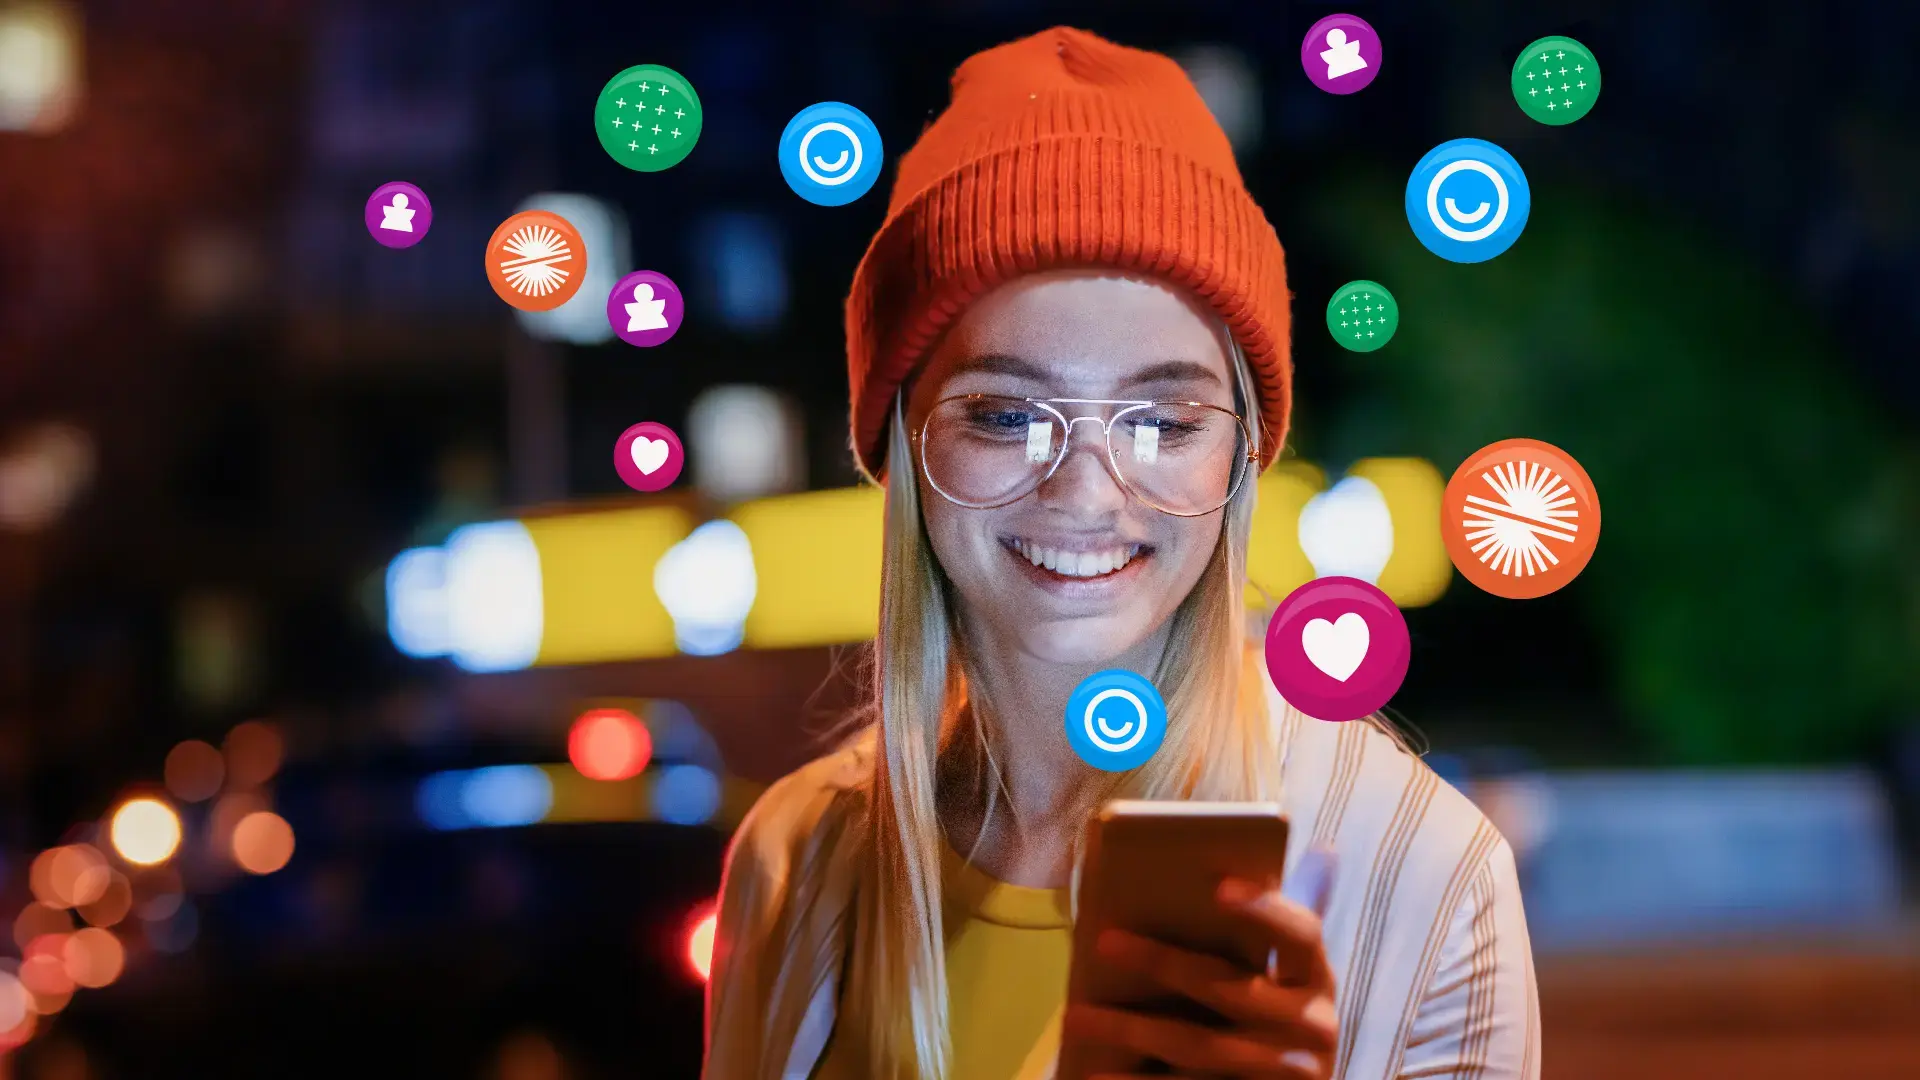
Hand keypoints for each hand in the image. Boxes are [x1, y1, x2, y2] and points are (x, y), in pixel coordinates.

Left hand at [1062, 850, 1337, 1079]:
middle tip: (1103, 940)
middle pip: (1229, 988)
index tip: (1217, 886)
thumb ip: (1273, 923)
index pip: (1301, 932)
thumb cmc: (1280, 1015)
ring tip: (1075, 1016)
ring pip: (1199, 1047)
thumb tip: (1313, 847)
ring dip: (1131, 1030)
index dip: (1263, 909)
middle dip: (1162, 962)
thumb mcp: (1286, 973)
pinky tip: (1094, 1072)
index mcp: (1316, 976)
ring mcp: (1288, 1071)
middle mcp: (1312, 1024)